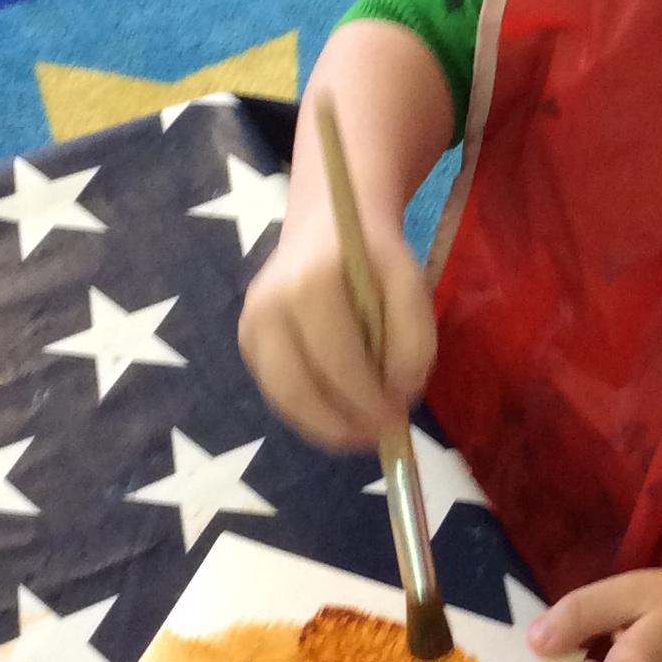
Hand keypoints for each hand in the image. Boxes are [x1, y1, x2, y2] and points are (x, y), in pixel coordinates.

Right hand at [239, 211, 434, 452]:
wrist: (326, 226)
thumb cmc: (372, 257)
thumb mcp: (410, 285)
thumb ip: (413, 340)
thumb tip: (399, 395)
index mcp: (309, 284)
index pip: (337, 361)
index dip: (367, 399)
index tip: (397, 420)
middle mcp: (268, 307)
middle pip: (297, 389)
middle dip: (340, 424)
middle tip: (377, 436)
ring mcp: (250, 326)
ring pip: (282, 398)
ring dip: (324, 425)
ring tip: (362, 432)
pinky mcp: (248, 343)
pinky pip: (277, 391)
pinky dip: (309, 412)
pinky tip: (340, 413)